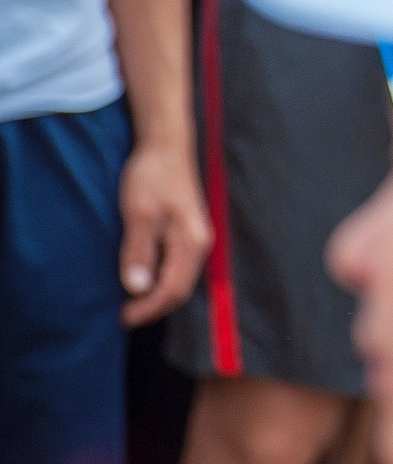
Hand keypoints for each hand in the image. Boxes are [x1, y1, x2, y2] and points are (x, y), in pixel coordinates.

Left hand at [118, 137, 209, 324]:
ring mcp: (195, 237)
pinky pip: (176, 266)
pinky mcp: (187, 232)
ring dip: (156, 295)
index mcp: (191, 241)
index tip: (122, 317)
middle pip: (181, 289)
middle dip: (153, 307)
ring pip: (180, 279)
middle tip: (122, 315)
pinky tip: (141, 278)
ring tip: (128, 300)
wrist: (165, 146)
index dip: (148, 308)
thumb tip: (137, 288)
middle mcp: (200, 243)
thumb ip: (139, 250)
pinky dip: (160, 280)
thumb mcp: (139, 213)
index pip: (173, 289)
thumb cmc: (151, 176)